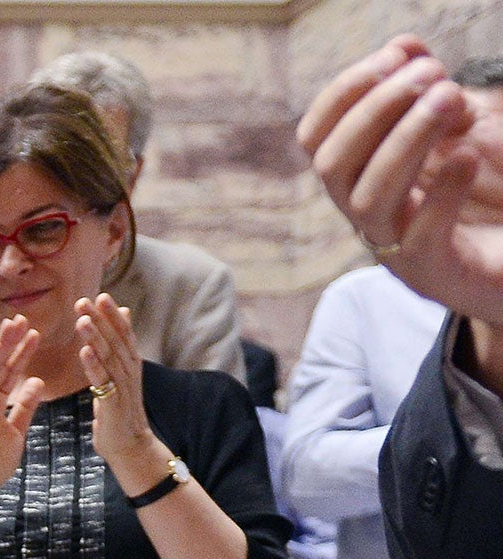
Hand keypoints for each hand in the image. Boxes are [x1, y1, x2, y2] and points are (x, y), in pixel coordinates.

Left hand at [75, 294, 170, 490]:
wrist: (130, 445)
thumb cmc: (121, 410)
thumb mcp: (122, 375)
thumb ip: (120, 346)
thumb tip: (124, 314)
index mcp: (130, 364)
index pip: (123, 334)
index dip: (113, 315)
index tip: (101, 295)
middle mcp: (129, 371)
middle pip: (116, 340)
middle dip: (102, 320)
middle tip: (86, 299)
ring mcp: (123, 387)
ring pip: (109, 357)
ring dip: (96, 337)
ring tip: (82, 319)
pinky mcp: (114, 403)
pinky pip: (102, 381)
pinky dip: (94, 365)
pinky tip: (84, 351)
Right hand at [298, 36, 502, 324]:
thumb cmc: (483, 192)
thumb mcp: (455, 129)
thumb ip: (427, 92)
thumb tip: (402, 45)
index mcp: (360, 179)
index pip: (316, 138)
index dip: (343, 95)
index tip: (394, 57)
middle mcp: (366, 214)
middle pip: (333, 166)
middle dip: (376, 112)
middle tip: (432, 76)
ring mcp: (394, 248)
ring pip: (370, 199)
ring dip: (406, 142)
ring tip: (451, 100)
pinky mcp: (433, 273)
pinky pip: (420, 239)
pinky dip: (443, 194)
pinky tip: (469, 157)